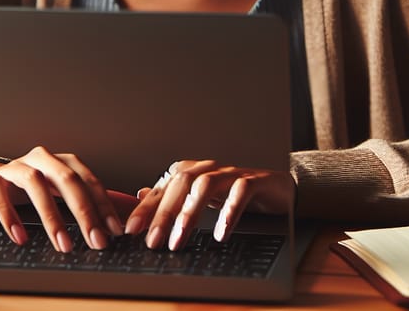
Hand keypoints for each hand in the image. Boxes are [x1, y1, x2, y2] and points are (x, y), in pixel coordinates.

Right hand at [0, 146, 123, 251]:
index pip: (88, 180)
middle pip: (67, 180)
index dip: (103, 204)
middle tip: (95, 240)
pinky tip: (21, 236)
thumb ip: (89, 199)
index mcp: (62, 161)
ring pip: (36, 184)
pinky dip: (12, 216)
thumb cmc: (31, 188)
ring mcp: (16, 167)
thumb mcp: (61, 191)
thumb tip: (125, 212)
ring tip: (63, 243)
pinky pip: (1, 196)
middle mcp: (42, 159)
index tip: (115, 229)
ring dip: (51, 216)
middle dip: (84, 212)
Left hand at [125, 160, 295, 250]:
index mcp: (192, 172)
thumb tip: (141, 194)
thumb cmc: (234, 194)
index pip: (164, 188)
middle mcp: (209, 169)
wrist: (276, 188)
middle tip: (153, 240)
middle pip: (181, 184)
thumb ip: (172, 196)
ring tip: (180, 238)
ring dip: (191, 213)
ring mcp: (231, 173)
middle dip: (164, 213)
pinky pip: (240, 191)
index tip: (132, 229)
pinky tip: (221, 233)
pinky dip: (229, 211)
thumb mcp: (200, 198)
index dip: (146, 208)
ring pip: (206, 185)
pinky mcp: (255, 180)